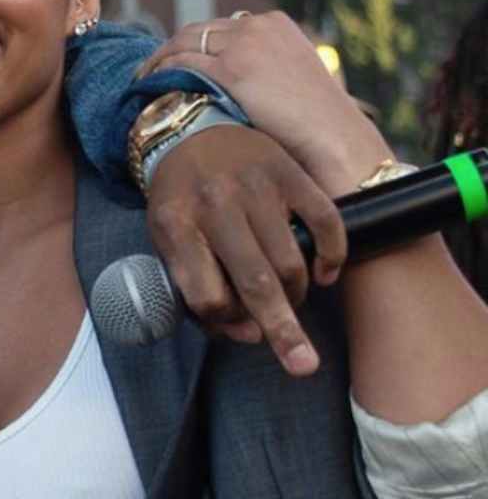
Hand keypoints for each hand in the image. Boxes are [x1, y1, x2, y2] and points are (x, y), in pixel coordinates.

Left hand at [142, 11, 390, 195]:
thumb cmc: (316, 121)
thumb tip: (240, 84)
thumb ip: (265, 70)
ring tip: (142, 78)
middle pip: (198, 30)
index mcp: (275, 24)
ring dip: (159, 59)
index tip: (176, 60)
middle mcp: (258, 26)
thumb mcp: (291, 80)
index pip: (222, 27)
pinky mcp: (232, 68)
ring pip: (184, 42)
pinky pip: (182, 63)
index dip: (195, 44)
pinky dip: (161, 72)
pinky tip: (148, 87)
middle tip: (149, 69)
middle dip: (171, 48)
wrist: (333, 136)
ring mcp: (244, 44)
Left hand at [146, 124, 346, 375]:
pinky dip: (332, 257)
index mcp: (175, 226)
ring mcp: (255, 186)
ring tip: (290, 295)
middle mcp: (215, 205)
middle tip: (302, 366)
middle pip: (254, 283)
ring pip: (290, 262)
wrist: (191, 133)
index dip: (223, 321)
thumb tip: (249, 334)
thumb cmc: (180, 202)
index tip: (238, 327)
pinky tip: (324, 274)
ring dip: (297, 293)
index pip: (205, 294)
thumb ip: (197, 292)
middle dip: (281, 330)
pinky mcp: (290, 173)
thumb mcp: (167, 243)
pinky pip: (326, 224)